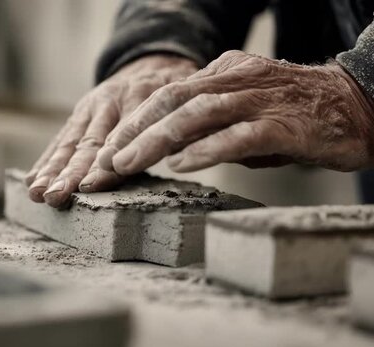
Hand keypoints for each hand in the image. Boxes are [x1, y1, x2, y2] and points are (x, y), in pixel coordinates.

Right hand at [26, 55, 197, 207]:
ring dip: (52, 170)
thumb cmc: (177, 90)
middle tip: (55, 196)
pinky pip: (61, 138)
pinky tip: (33, 179)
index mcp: (143, 97)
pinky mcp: (79, 114)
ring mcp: (92, 107)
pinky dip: (46, 160)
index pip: (122, 135)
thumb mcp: (188, 98)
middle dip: (70, 173)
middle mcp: (111, 101)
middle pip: (89, 142)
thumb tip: (187, 151)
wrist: (153, 62)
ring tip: (37, 192)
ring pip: (70, 142)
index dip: (106, 162)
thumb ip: (183, 122)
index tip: (90, 185)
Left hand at [97, 50, 373, 174]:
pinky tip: (181, 164)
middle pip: (172, 100)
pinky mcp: (283, 124)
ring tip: (128, 163)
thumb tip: (172, 151)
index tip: (107, 150)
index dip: (133, 122)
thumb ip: (210, 126)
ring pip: (196, 113)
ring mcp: (259, 99)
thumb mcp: (245, 114)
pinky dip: (207, 149)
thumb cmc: (295, 117)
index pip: (167, 94)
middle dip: (133, 131)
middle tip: (105, 161)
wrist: (360, 107)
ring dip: (157, 140)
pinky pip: (239, 134)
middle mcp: (236, 80)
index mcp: (223, 74)